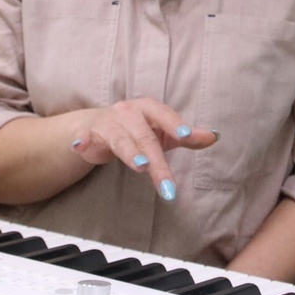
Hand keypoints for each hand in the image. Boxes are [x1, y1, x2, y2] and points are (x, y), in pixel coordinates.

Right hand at [69, 97, 217, 200]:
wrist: (96, 126)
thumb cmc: (136, 129)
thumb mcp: (162, 132)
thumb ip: (185, 136)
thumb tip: (214, 136)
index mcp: (148, 109)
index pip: (164, 115)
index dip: (174, 124)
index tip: (186, 135)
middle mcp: (128, 112)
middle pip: (146, 137)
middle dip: (157, 161)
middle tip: (168, 184)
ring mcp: (108, 123)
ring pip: (121, 140)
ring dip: (130, 152)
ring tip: (142, 166)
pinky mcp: (88, 135)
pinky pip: (85, 138)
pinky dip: (83, 142)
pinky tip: (80, 146)